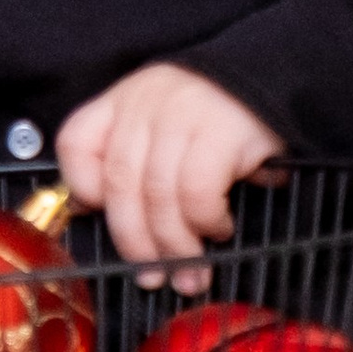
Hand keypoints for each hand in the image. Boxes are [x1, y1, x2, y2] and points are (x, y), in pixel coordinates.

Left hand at [56, 66, 282, 291]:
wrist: (276, 75)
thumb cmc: (219, 113)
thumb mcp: (166, 123)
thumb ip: (134, 158)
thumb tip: (95, 210)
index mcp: (123, 100)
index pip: (76, 140)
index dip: (81, 187)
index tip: (98, 216)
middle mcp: (144, 103)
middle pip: (120, 183)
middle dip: (135, 242)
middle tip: (153, 276)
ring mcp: (180, 114)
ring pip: (158, 195)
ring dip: (175, 246)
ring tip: (191, 269)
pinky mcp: (219, 131)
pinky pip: (197, 192)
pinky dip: (205, 221)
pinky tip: (219, 229)